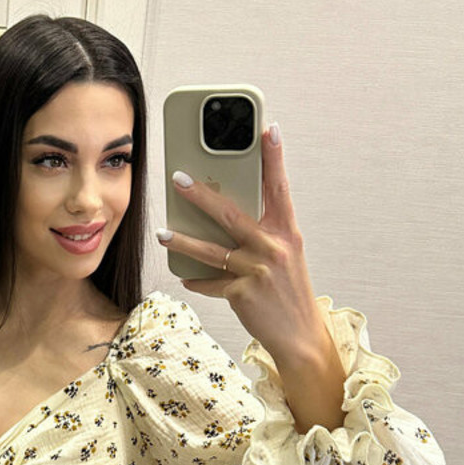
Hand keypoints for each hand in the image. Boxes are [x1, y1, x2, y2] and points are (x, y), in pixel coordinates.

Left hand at [157, 122, 330, 364]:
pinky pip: (211, 283)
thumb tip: (228, 214)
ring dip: (183, 241)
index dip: (274, 157)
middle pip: (230, 214)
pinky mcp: (243, 293)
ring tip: (163, 233)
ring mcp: (258, 271)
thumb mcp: (286, 256)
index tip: (268, 129)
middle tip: (178, 178)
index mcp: (287, 233)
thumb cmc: (289, 291)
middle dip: (201, 195)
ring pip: (211, 250)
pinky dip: (197, 280)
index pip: (280, 187)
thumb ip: (263, 234)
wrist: (300, 336)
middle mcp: (274, 247)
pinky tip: (185, 276)